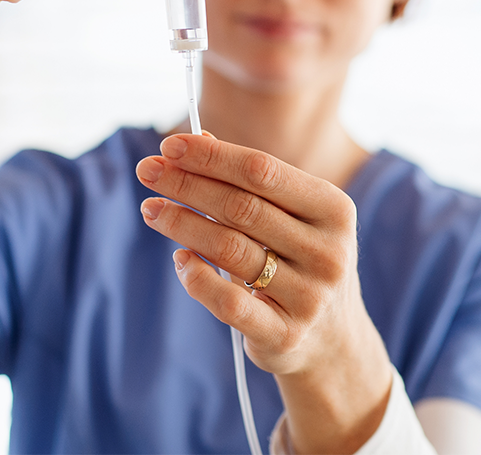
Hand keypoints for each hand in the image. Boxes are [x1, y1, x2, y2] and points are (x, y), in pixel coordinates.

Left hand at [136, 134, 392, 454]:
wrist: (333, 341)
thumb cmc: (301, 263)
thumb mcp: (291, 218)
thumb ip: (249, 182)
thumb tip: (198, 140)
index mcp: (334, 210)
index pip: (263, 171)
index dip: (212, 156)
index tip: (169, 145)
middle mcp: (328, 252)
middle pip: (242, 207)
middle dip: (188, 185)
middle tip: (147, 171)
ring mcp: (309, 296)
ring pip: (230, 250)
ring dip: (182, 224)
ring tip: (152, 209)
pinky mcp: (285, 335)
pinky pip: (229, 302)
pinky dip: (197, 277)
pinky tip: (179, 259)